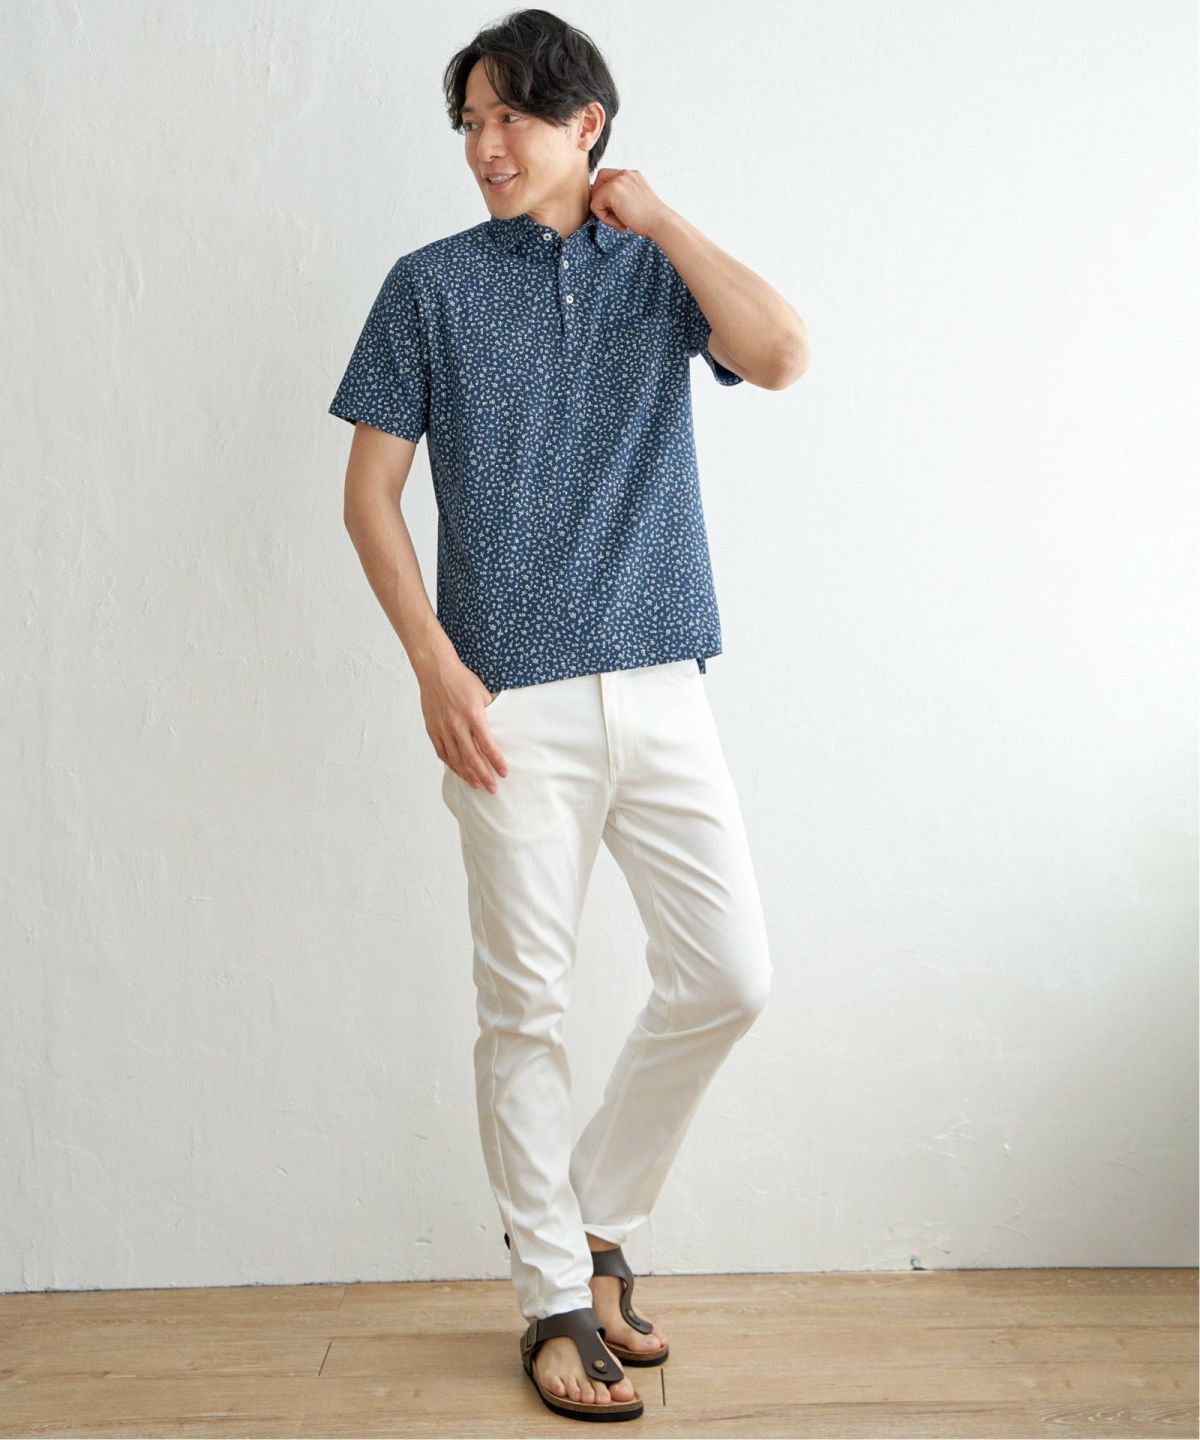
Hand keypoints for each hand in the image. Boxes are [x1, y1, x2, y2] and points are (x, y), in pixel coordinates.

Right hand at [422, 663, 507, 793]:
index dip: (496, 762)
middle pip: (472, 758)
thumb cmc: (462, 680)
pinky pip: (442, 753)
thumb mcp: (483, 694)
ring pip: (455, 759)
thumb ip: (490, 713)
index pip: (487, 746)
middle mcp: (457, 725)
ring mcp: (442, 728)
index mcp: (473, 715)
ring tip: (477, 785)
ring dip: (467, 774)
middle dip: (483, 775)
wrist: (436, 670)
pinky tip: (459, 772)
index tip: (504, 773)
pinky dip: (451, 765)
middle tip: (492, 789)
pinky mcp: (432, 729)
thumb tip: (499, 729)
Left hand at [588, 168, 672, 240]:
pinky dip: (604, 218)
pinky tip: (621, 223)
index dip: (606, 194)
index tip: (619, 211)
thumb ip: (621, 196)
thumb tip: (599, 200)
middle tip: (616, 215)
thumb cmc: (650, 218)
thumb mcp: (635, 201)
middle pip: (599, 179)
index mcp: (632, 175)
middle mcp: (625, 173)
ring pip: (596, 195)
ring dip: (604, 212)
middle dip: (600, 199)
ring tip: (621, 221)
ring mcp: (618, 180)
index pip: (608, 177)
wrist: (659, 222)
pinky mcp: (612, 190)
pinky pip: (595, 206)